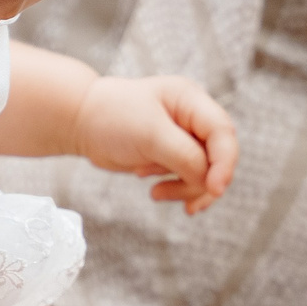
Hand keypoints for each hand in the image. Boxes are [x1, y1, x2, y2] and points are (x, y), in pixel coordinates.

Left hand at [75, 75, 237, 212]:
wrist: (81, 121)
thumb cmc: (112, 118)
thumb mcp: (150, 135)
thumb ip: (184, 156)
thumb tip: (208, 180)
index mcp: (191, 101)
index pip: (223, 133)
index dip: (225, 163)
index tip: (215, 189)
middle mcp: (193, 118)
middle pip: (218, 157)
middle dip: (203, 183)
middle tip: (186, 204)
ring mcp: (184, 138)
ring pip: (204, 172)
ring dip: (185, 189)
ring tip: (156, 194)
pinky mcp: (172, 155)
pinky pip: (187, 178)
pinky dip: (175, 188)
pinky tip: (154, 190)